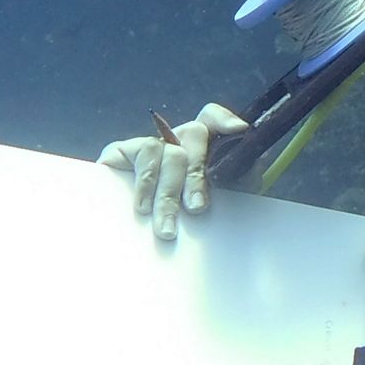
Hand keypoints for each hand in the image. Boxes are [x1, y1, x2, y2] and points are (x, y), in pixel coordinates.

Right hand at [96, 103, 250, 240]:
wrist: (152, 246)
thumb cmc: (195, 220)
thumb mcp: (225, 200)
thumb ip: (238, 176)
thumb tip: (246, 156)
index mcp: (203, 146)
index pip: (211, 118)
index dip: (223, 120)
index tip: (239, 132)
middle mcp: (174, 140)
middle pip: (190, 134)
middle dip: (196, 175)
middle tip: (197, 209)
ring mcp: (147, 146)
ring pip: (160, 149)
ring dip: (165, 190)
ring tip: (167, 226)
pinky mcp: (118, 154)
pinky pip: (128, 155)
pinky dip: (142, 183)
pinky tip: (143, 207)